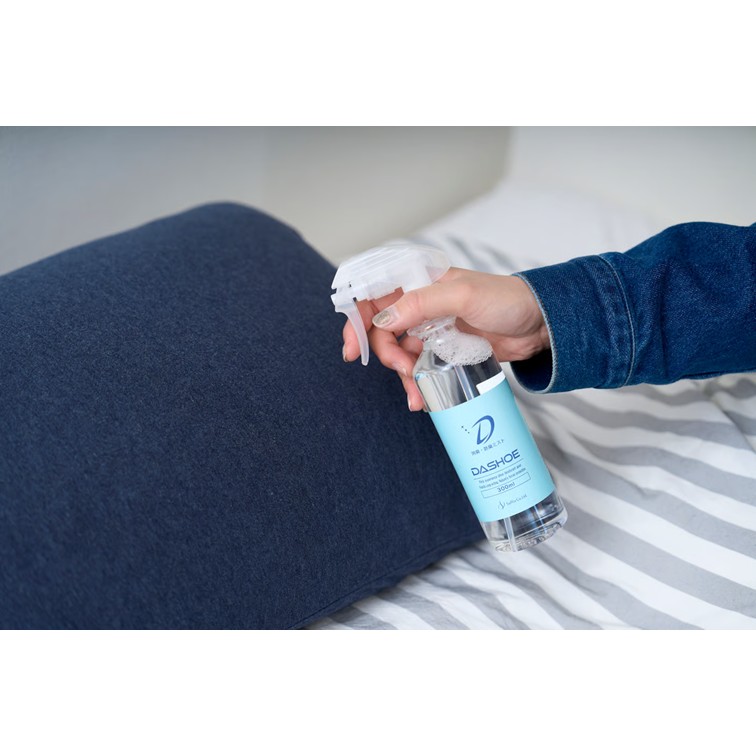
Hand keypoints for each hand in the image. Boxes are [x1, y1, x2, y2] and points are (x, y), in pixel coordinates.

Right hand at [341, 268, 548, 410]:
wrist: (540, 325)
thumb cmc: (506, 299)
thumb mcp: (463, 295)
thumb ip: (421, 303)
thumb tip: (384, 319)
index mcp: (419, 282)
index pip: (374, 295)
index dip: (357, 320)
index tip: (353, 348)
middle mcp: (420, 305)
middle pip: (382, 331)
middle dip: (386, 355)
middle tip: (402, 370)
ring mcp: (431, 330)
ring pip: (399, 354)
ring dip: (402, 376)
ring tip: (417, 394)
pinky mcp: (443, 351)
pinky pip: (419, 369)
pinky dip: (417, 385)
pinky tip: (423, 398)